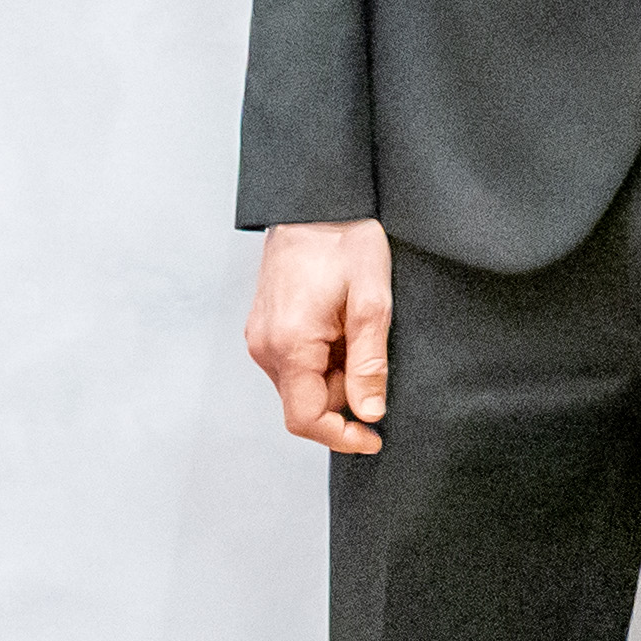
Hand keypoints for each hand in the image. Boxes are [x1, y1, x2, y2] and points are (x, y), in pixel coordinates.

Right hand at [245, 219, 393, 454]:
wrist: (315, 202)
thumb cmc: (346, 243)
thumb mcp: (372, 300)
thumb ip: (369, 361)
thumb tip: (369, 413)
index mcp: (288, 346)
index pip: (306, 419)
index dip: (342, 437)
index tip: (376, 437)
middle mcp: (265, 348)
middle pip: (306, 402)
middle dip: (347, 395)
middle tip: (378, 355)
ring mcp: (261, 337)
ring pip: (302, 382)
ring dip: (338, 373)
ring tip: (362, 329)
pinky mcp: (266, 326)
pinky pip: (295, 361)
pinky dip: (325, 357)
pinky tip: (345, 324)